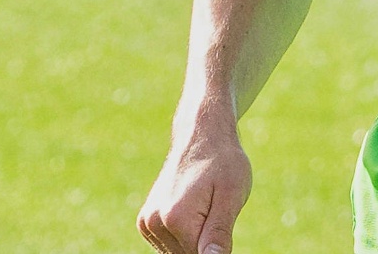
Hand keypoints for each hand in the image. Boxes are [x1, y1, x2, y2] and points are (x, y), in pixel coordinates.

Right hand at [137, 105, 252, 253]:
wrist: (201, 135)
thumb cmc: (223, 162)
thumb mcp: (231, 195)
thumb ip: (219, 234)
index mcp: (176, 218)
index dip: (216, 249)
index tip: (219, 222)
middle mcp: (155, 222)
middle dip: (205, 244)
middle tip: (215, 211)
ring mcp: (147, 222)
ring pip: (178, 252)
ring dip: (195, 239)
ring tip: (205, 208)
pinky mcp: (146, 221)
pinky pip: (169, 244)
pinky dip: (185, 236)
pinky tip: (195, 211)